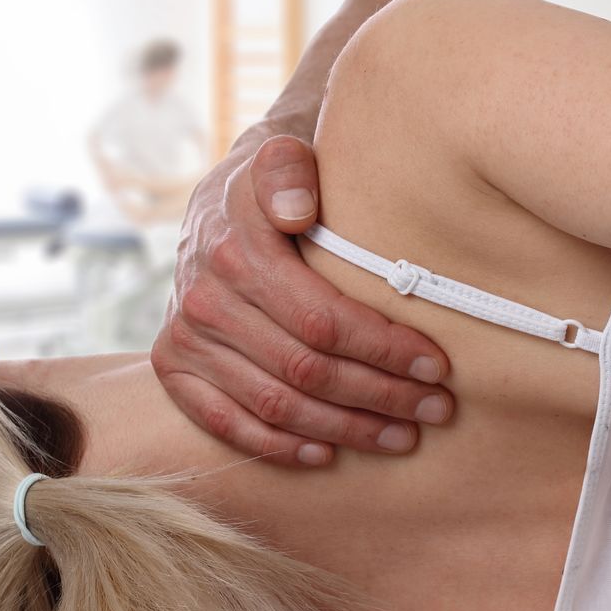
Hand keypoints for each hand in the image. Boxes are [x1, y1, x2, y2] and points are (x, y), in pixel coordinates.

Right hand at [151, 133, 453, 465]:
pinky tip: (327, 454)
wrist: (219, 202)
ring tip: (401, 435)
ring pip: (275, 404)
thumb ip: (289, 171)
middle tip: (437, 408)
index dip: (384, 348)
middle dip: (380, 395)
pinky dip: (280, 446)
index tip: (437, 365)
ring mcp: (184, 338)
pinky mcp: (173, 368)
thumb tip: (298, 208)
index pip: (323, 318)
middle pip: (305, 369)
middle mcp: (203, 300)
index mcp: (235, 251)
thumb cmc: (275, 185)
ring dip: (345, 428)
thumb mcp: (281, 157)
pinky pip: (227, 423)